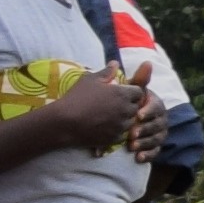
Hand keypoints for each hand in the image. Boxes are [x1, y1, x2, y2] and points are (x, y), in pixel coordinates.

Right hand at [28, 69, 147, 152]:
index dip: (132, 92)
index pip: (139, 92)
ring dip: (124, 119)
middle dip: (129, 105)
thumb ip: (106, 72)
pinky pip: (123, 135)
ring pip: (131, 122)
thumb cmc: (76, 98)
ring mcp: (121, 126)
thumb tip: (115, 63)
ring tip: (110, 116)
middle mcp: (125, 110)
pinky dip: (117, 131)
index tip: (122, 93)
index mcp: (122, 94)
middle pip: (137, 107)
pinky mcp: (114, 139)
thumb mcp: (90, 79)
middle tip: (115, 104)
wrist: (64, 122)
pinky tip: (106, 127)